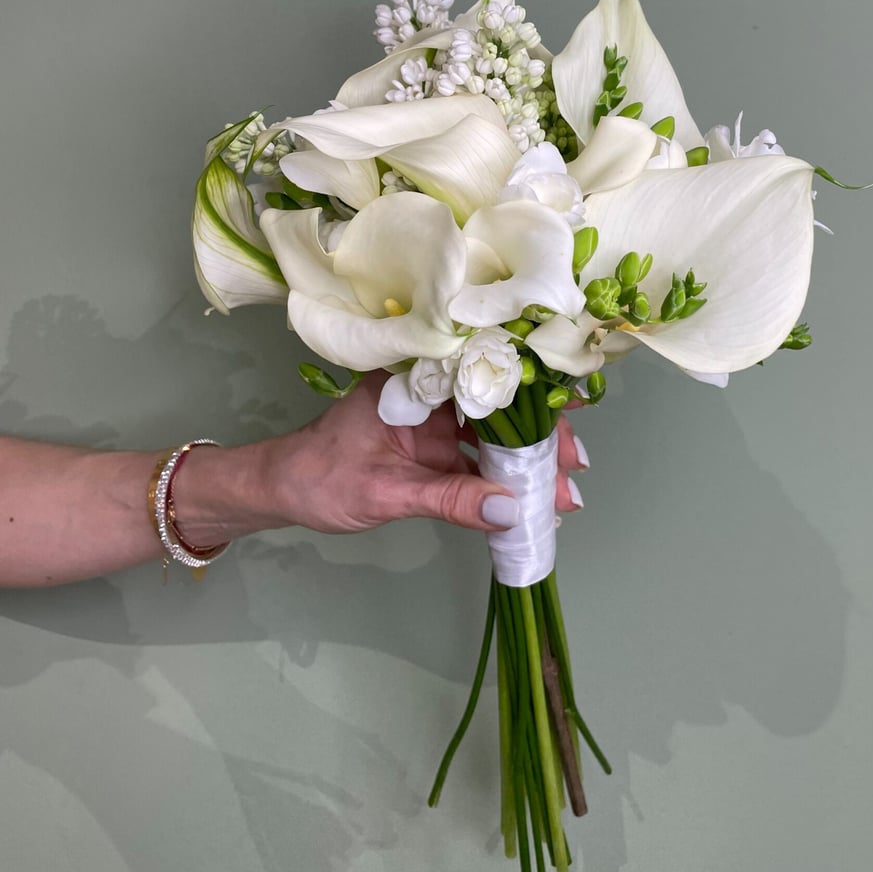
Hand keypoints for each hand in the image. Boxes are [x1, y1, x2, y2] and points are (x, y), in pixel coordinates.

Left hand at [255, 373, 587, 534]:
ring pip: (491, 434)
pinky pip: (475, 458)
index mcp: (409, 382)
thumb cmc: (319, 478)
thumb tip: (509, 511)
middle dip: (538, 437)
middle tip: (574, 468)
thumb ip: (448, 500)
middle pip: (495, 406)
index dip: (527, 396)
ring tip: (564, 492)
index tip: (567, 415)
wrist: (281, 491)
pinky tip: (530, 499)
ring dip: (525, 462)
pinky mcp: (431, 448)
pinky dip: (502, 479)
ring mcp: (430, 422)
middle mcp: (425, 393)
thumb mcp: (385, 492)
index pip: (480, 378)